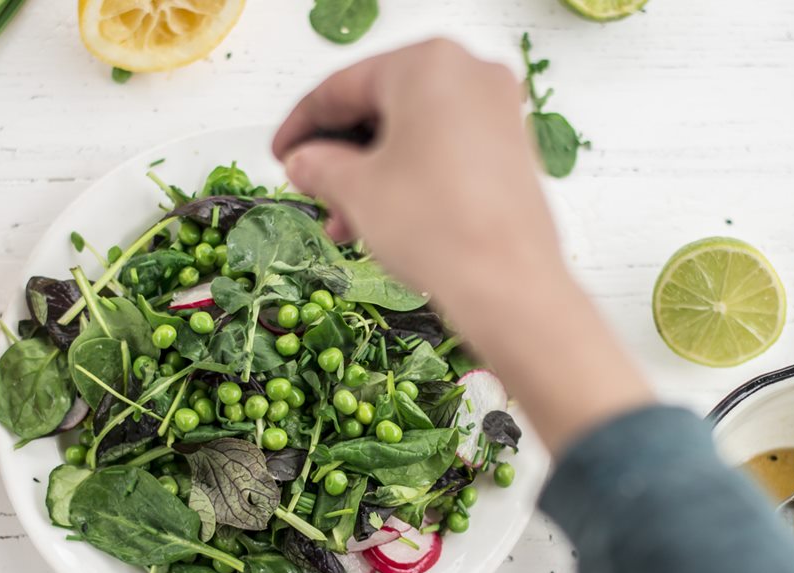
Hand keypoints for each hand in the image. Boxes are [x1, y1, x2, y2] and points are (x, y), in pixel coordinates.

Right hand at [274, 39, 550, 301]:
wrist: (509, 287)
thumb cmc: (440, 229)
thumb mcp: (357, 191)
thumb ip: (319, 165)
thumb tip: (304, 162)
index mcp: (428, 65)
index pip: (343, 86)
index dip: (301, 124)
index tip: (282, 151)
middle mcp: (470, 75)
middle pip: (381, 107)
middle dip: (339, 155)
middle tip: (310, 186)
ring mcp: (497, 111)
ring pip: (412, 133)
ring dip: (370, 174)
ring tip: (343, 219)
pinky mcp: (511, 150)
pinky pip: (443, 151)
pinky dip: (408, 178)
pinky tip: (382, 218)